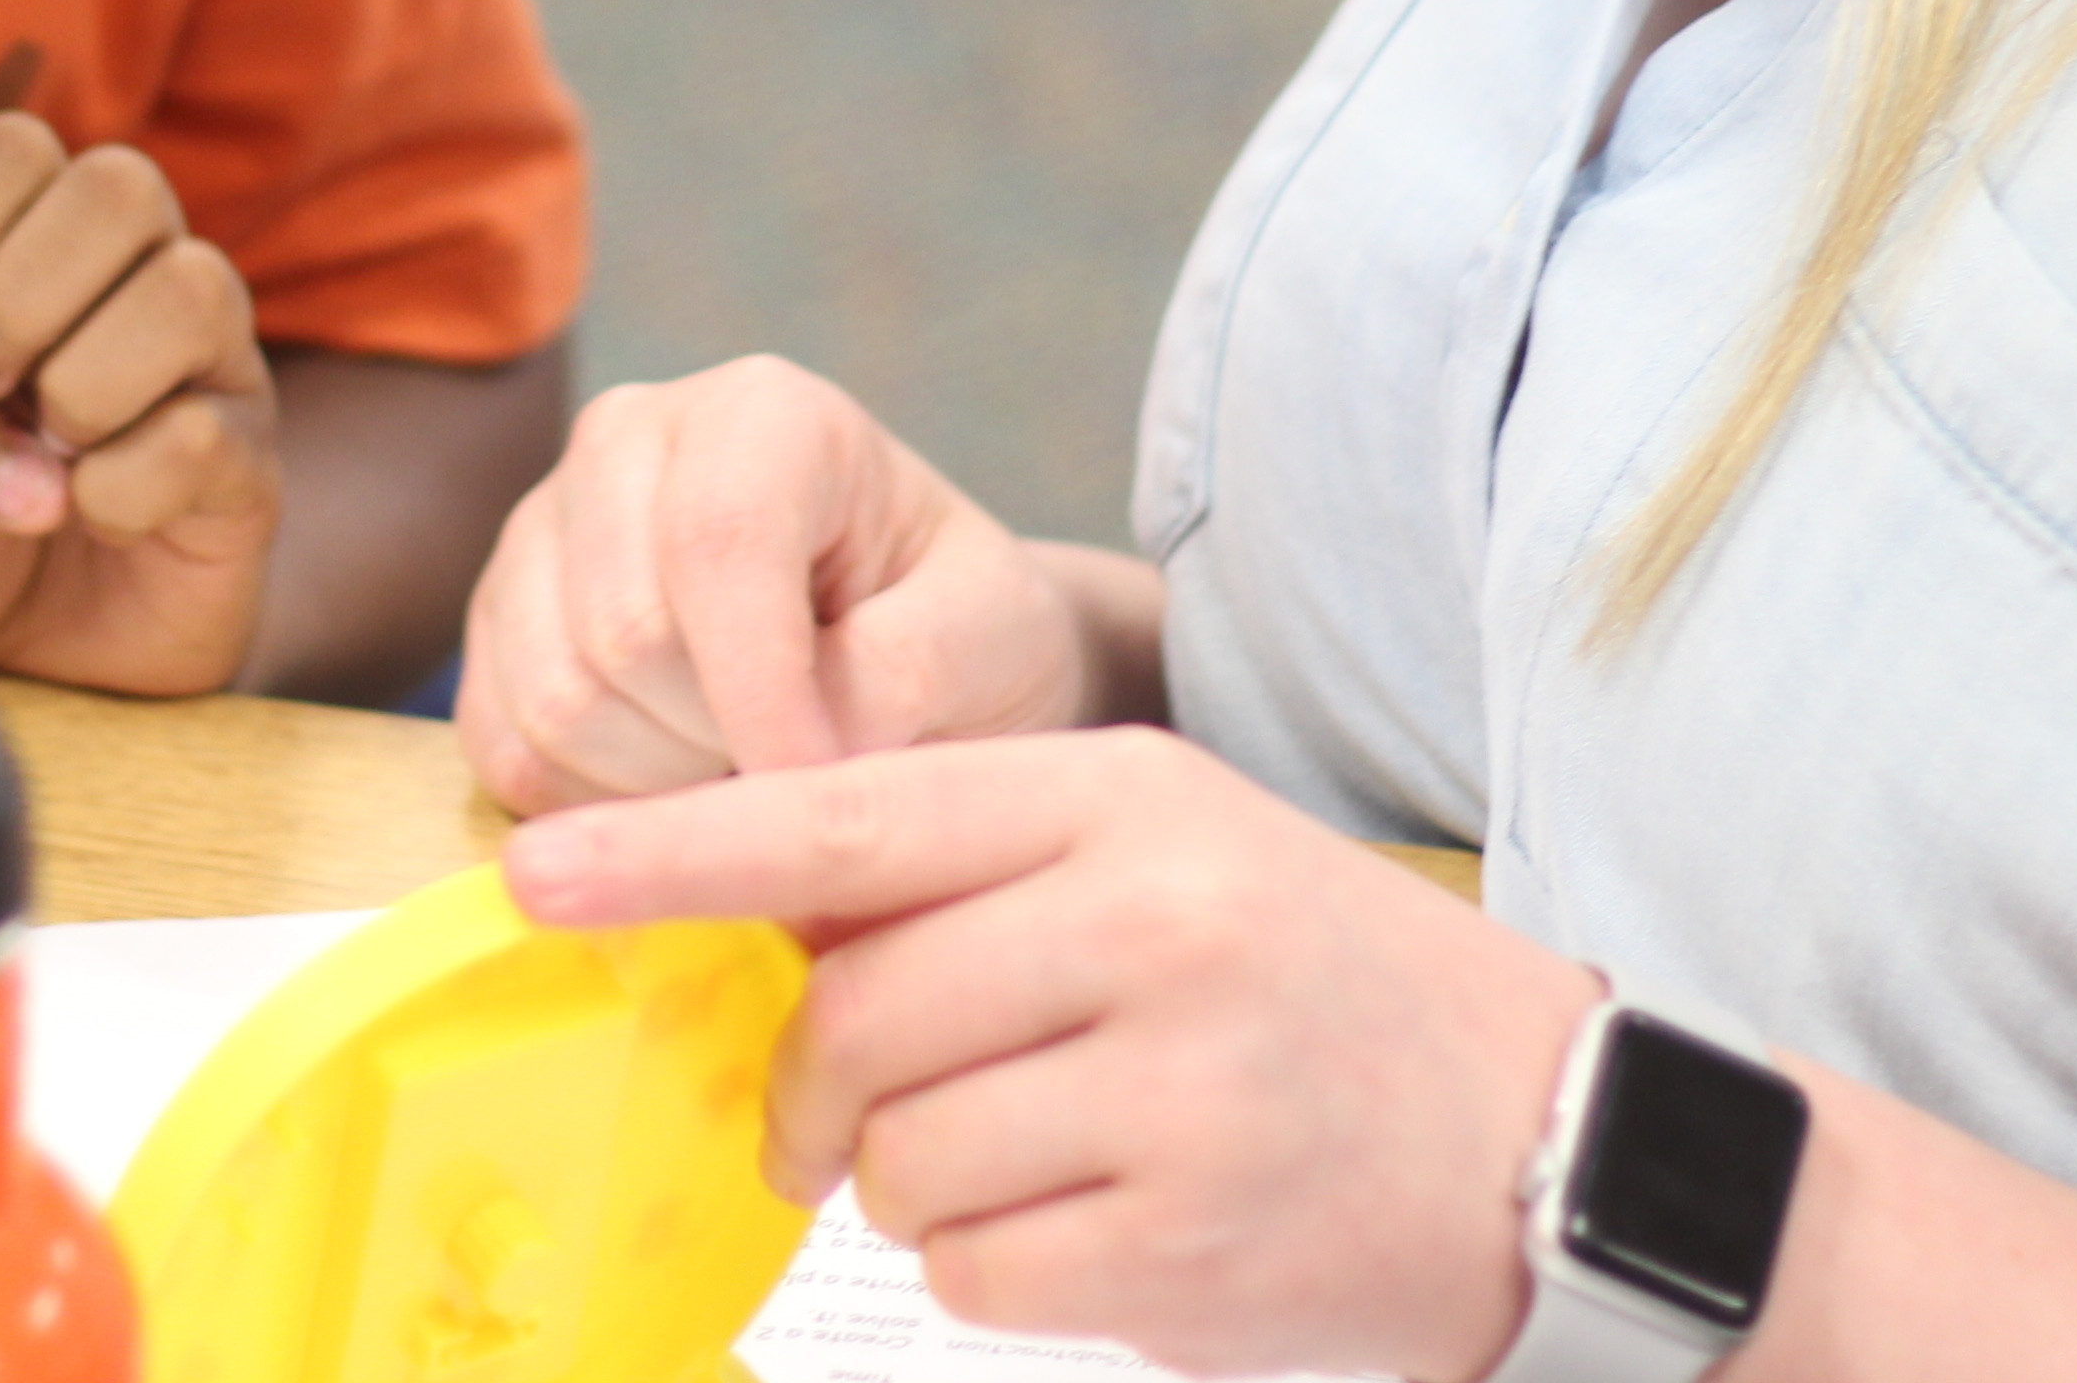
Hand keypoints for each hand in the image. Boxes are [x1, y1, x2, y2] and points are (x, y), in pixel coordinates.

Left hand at [0, 115, 278, 694]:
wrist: (44, 664)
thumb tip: (6, 453)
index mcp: (38, 250)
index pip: (14, 149)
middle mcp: (139, 280)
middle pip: (120, 184)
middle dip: (14, 299)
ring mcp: (211, 366)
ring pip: (189, 288)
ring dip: (82, 387)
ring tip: (47, 455)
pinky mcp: (251, 466)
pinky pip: (205, 435)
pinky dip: (120, 489)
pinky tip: (96, 516)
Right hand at [456, 357, 1101, 810]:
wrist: (907, 643)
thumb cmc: (956, 626)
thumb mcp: (993, 634)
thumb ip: (914, 668)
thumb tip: (806, 743)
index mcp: (762, 412)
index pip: (718, 543)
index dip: (763, 695)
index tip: (827, 788)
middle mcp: (626, 440)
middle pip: (622, 637)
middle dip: (721, 747)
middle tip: (801, 766)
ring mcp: (542, 529)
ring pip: (554, 701)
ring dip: (659, 788)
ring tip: (744, 765)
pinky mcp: (496, 626)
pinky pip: (503, 750)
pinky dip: (593, 807)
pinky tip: (676, 784)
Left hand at [509, 731, 1593, 1379]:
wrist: (1543, 1136)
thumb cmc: (1312, 981)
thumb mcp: (1167, 850)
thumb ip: (976, 865)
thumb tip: (760, 920)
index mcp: (1124, 803)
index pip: (848, 815)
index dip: (675, 851)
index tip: (533, 869)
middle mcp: (1147, 929)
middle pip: (852, 1013)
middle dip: (819, 1084)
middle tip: (850, 1110)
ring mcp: (1173, 1095)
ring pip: (899, 1158)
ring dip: (915, 1183)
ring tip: (1044, 1155)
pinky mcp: (1185, 1249)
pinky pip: (972, 1273)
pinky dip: (993, 1268)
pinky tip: (1098, 1228)